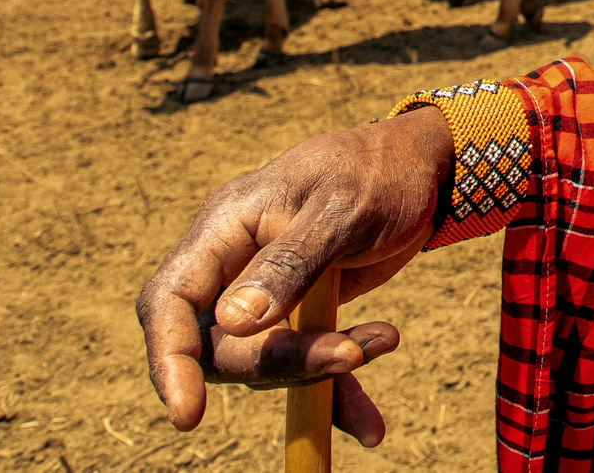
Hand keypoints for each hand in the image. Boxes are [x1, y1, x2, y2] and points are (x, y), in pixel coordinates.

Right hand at [135, 107, 451, 446]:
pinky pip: (306, 366)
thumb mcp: (340, 208)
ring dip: (322, 372)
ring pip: (267, 362)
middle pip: (222, 345)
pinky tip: (371, 425)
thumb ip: (288, 263)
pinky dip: (338, 397)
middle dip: (280, 362)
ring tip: (385, 340)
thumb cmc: (377, 172)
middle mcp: (234, 264)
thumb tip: (232, 325)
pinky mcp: (303, 316)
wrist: (423, 168)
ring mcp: (267, 293)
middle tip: (349, 354)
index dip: (169, 360)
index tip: (187, 414)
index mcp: (225, 226)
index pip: (170, 301)